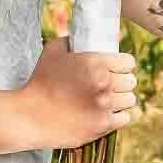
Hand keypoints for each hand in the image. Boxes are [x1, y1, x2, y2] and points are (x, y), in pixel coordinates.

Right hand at [22, 40, 138, 149]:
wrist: (31, 115)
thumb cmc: (40, 82)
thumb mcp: (53, 51)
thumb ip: (71, 40)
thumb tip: (82, 37)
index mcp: (97, 63)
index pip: (129, 62)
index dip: (123, 64)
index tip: (118, 68)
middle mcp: (105, 84)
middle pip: (131, 81)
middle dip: (123, 81)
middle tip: (112, 84)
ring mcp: (105, 106)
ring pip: (130, 100)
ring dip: (121, 99)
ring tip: (110, 99)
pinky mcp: (102, 125)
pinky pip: (125, 118)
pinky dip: (118, 116)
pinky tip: (108, 113)